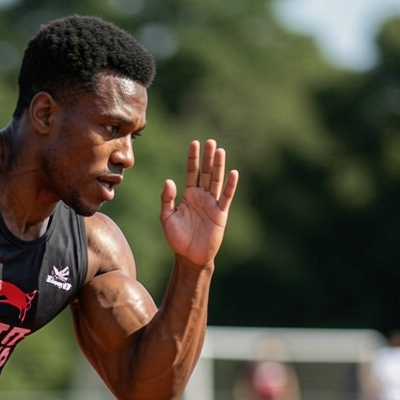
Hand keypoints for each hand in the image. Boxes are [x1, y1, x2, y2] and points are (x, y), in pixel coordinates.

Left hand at [160, 140, 238, 267]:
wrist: (190, 256)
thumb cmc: (177, 239)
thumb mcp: (167, 218)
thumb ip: (167, 200)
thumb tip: (169, 181)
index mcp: (188, 196)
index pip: (191, 173)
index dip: (193, 159)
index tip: (194, 143)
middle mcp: (201, 197)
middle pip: (205, 173)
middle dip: (207, 158)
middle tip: (210, 142)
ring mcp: (212, 204)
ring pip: (216, 181)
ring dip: (218, 166)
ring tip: (220, 151)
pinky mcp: (220, 213)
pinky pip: (226, 197)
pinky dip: (230, 185)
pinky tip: (233, 173)